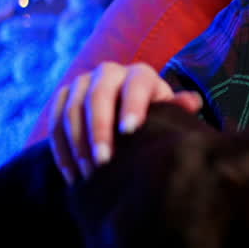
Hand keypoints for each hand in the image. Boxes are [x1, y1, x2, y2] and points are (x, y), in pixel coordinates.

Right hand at [47, 61, 202, 184]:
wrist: (122, 113)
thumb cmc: (153, 117)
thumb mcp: (166, 113)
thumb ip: (176, 109)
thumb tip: (193, 101)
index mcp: (139, 74)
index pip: (135, 85)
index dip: (133, 105)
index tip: (129, 130)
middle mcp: (108, 72)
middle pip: (98, 97)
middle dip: (99, 130)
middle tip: (103, 161)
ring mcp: (81, 82)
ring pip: (72, 110)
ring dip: (78, 144)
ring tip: (89, 174)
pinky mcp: (62, 96)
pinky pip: (55, 122)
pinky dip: (61, 150)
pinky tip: (72, 175)